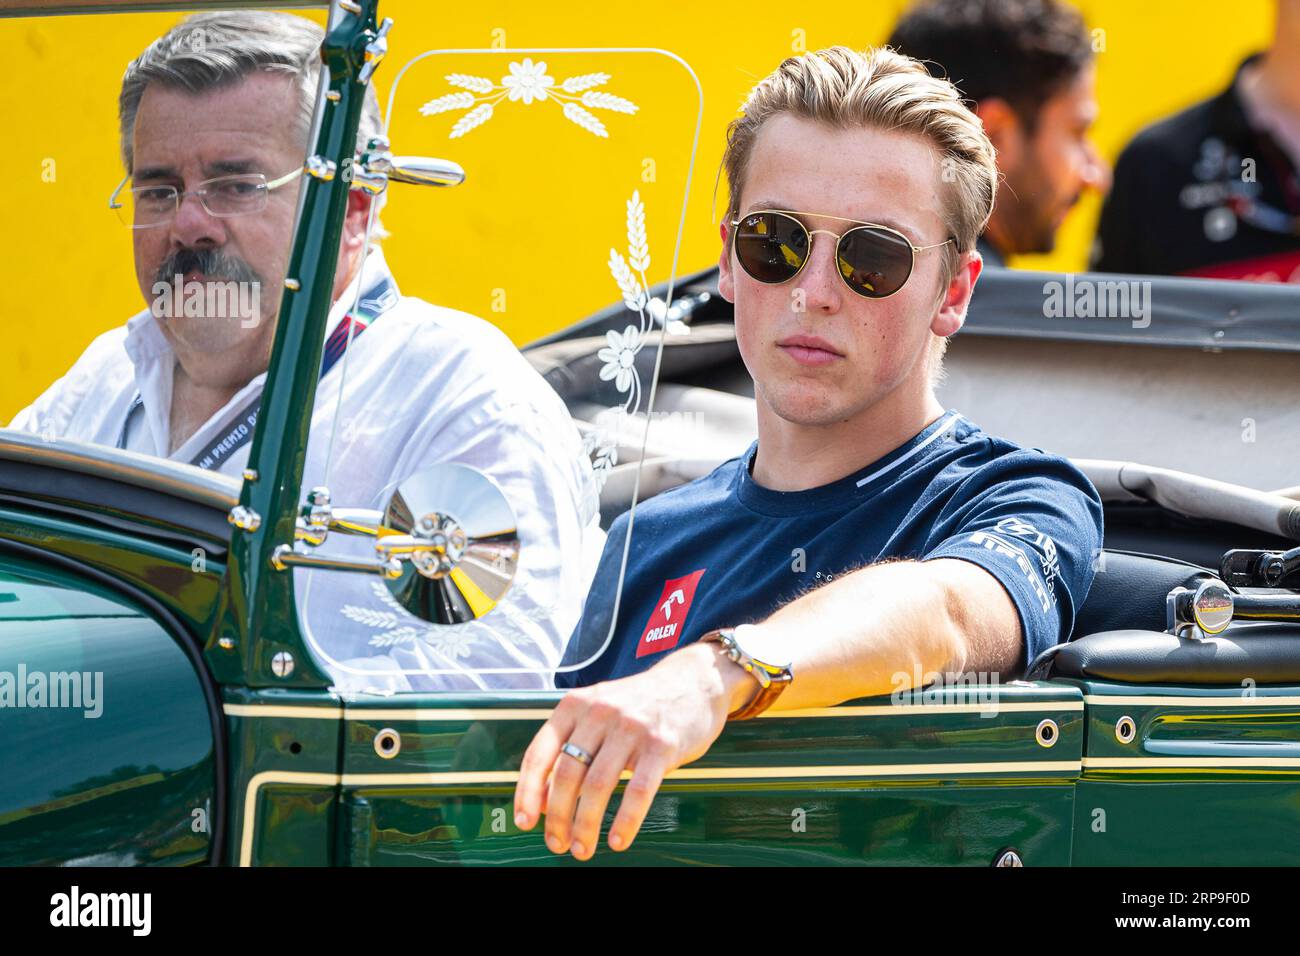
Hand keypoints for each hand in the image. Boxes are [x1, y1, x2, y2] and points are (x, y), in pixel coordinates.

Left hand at [513, 641, 755, 858]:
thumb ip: (570, 748)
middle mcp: (600, 712)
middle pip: (568, 774)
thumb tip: (543, 800)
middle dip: (558, 817)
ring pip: (599, 786)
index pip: (540, 753)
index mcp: (576, 705)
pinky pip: (639, 791)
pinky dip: (625, 821)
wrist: (694, 681)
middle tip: (557, 844)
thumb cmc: (639, 705)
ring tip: (582, 849)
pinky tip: (618, 840)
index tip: (524, 821)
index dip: (528, 791)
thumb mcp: (598, 714)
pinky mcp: (662, 745)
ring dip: (586, 825)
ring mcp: (632, 727)